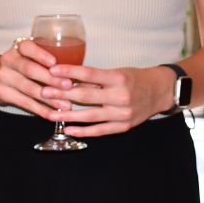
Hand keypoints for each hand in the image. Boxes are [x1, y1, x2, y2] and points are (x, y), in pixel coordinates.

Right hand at [0, 38, 78, 118]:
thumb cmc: (23, 64)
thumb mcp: (31, 57)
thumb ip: (50, 61)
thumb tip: (82, 72)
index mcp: (18, 48)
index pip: (27, 47)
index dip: (41, 55)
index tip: (55, 63)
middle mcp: (8, 60)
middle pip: (29, 69)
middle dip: (50, 79)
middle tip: (68, 86)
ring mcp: (4, 77)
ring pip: (28, 89)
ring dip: (49, 98)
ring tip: (65, 104)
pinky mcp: (2, 93)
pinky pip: (24, 103)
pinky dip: (40, 109)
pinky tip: (52, 114)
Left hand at [46, 64, 167, 136]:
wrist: (159, 92)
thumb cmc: (135, 78)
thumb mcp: (117, 72)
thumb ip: (96, 79)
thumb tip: (70, 80)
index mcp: (118, 78)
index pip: (89, 74)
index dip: (69, 72)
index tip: (52, 71)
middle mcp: (120, 96)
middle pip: (86, 96)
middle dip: (62, 95)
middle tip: (44, 92)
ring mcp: (122, 113)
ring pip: (90, 116)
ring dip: (68, 116)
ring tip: (50, 114)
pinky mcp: (123, 126)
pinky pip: (99, 130)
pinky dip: (83, 131)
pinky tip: (68, 129)